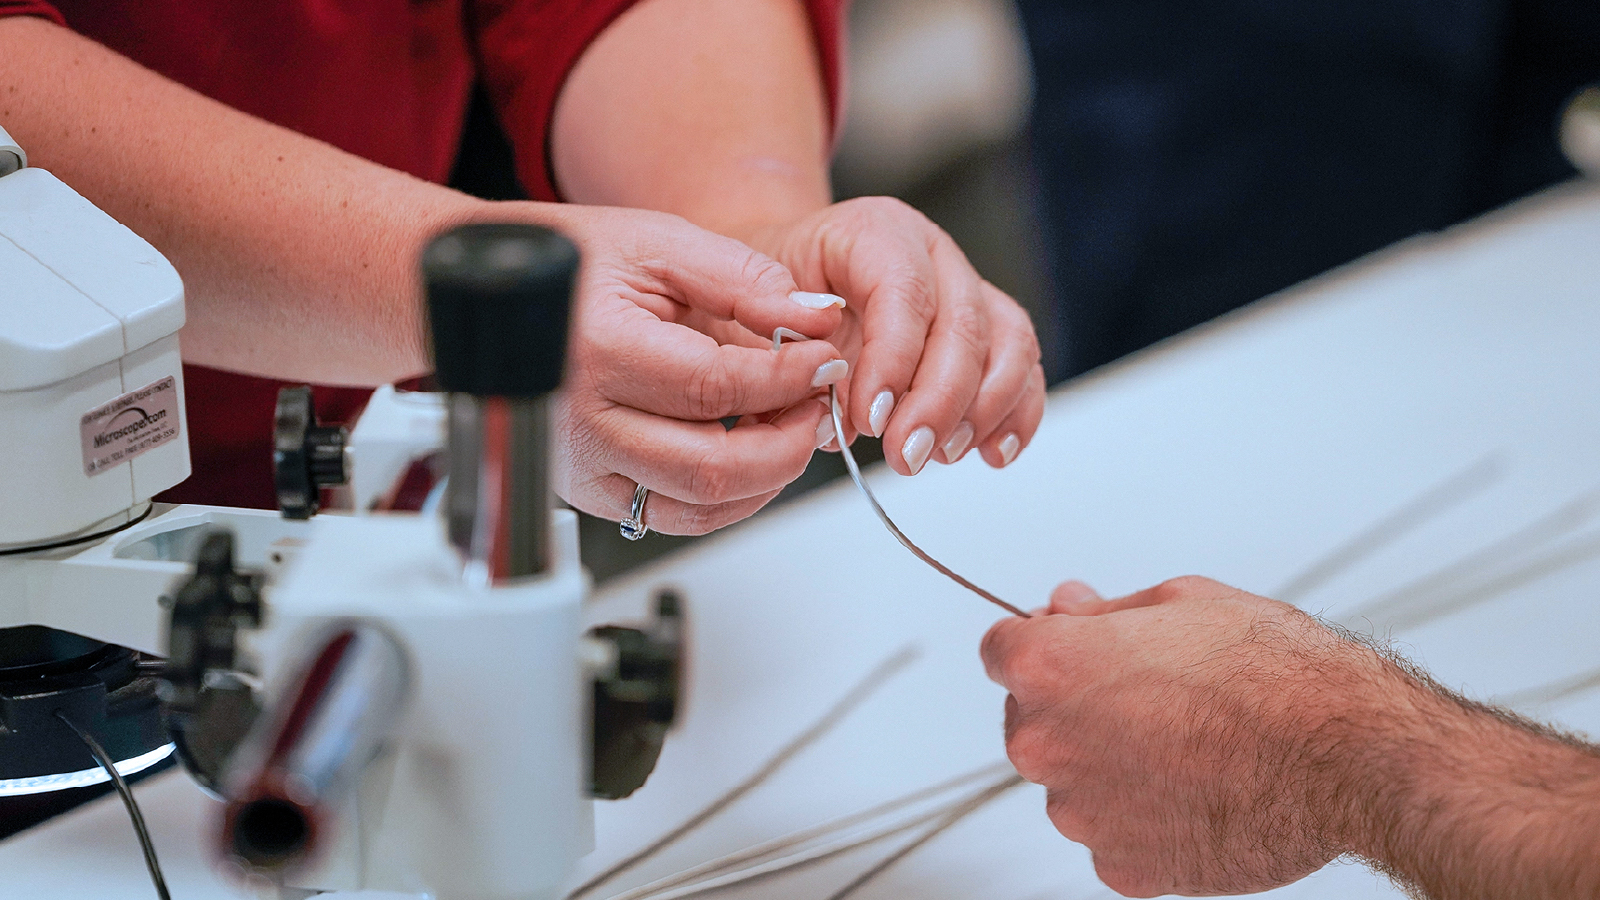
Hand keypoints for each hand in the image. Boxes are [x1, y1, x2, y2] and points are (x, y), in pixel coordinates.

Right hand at [533, 203, 848, 533]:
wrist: (497, 296)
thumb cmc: (570, 262)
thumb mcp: (661, 244)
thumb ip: (745, 280)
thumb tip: (817, 319)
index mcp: (598, 352)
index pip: (716, 388)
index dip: (787, 380)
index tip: (826, 360)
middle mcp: (583, 423)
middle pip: (712, 467)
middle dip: (788, 443)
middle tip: (818, 404)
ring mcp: (582, 467)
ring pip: (699, 506)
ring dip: (766, 476)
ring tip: (790, 426)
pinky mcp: (589, 490)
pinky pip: (673, 517)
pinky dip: (729, 497)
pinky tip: (752, 453)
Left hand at [741, 197, 1045, 474]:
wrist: (781, 286)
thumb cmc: (765, 299)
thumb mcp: (751, 312)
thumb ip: (789, 353)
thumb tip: (835, 412)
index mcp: (874, 231)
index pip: (902, 289)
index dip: (894, 358)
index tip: (869, 420)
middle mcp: (933, 252)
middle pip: (964, 321)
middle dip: (939, 400)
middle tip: (906, 455)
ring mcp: (968, 287)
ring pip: (1007, 340)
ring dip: (982, 409)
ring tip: (938, 455)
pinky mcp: (988, 327)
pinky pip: (1021, 365)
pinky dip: (1015, 412)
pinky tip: (990, 455)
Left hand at [979, 577, 1390, 896]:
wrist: (1347, 756)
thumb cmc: (1275, 674)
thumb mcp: (1182, 600)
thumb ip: (1103, 611)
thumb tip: (1067, 609)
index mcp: (1049, 668)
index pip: (1001, 648)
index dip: (1044, 642)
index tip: (1077, 646)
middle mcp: (1045, 743)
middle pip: (1030, 717)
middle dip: (1074, 703)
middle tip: (1153, 695)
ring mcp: (1079, 812)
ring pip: (1072, 779)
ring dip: (1109, 763)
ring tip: (1189, 745)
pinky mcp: (1120, 867)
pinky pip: (1113, 833)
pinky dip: (1143, 816)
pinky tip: (1197, 790)